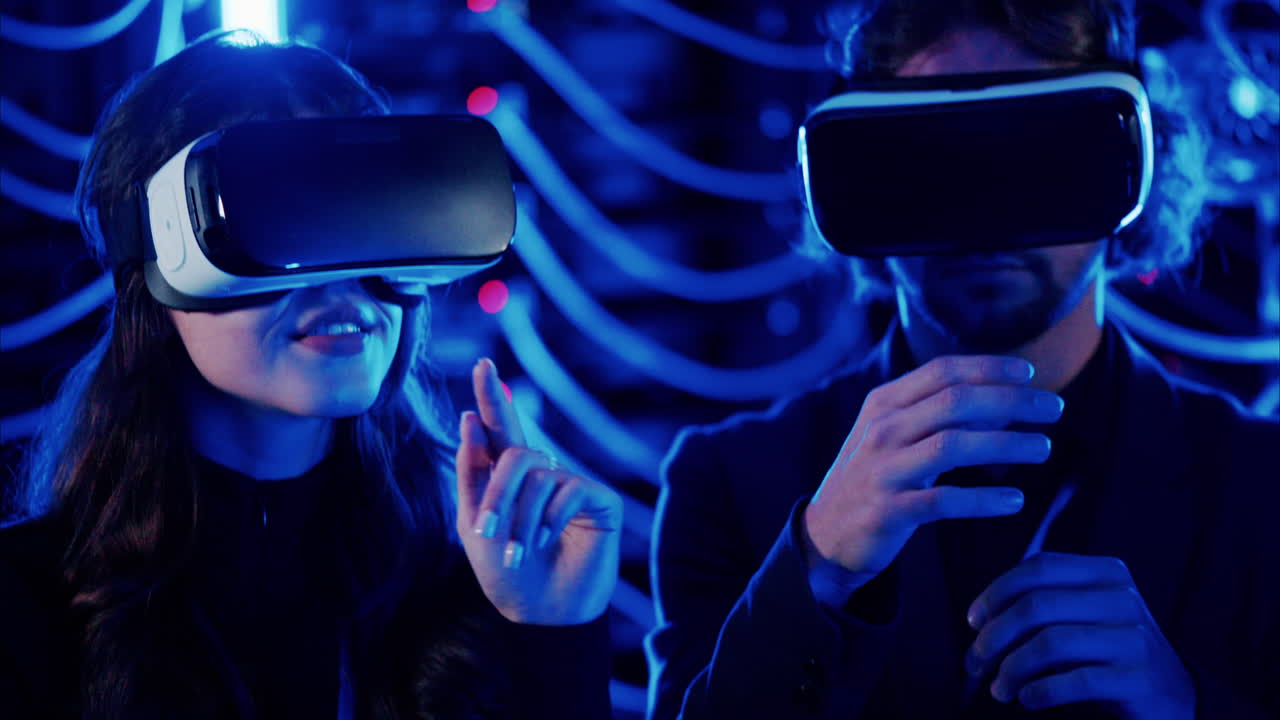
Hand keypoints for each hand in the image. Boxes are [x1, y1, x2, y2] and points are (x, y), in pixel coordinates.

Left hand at [455, 358, 622, 624]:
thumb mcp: (474, 523)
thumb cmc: (506, 573)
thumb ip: (472, 473)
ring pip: (538, 476)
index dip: (492, 398)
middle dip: (497, 494)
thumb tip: (470, 419)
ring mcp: (573, 484)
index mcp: (509, 477)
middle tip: (486, 532)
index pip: (501, 428)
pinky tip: (549, 541)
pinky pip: (569, 490)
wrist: (541, 612)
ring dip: (521, 520)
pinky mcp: (599, 499)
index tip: (482, 364)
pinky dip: (552, 519)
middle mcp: (543, 473)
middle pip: (516, 454)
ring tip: (520, 554)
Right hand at [802, 355, 1061, 590]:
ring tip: (1043, 448)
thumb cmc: (872, 479)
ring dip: (1005, 444)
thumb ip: (938, 415)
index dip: (989, 368)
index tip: (1030, 374)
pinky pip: (943, 501)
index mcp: (884, 404)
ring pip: (952, 446)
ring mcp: (882, 470)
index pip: (942, 371)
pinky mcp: (887, 510)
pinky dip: (983, 499)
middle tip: (1054, 408)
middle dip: (1011, 401)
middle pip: (955, 402)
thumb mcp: (894, 436)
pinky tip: (1014, 500)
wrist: (824, 535)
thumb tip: (1004, 402)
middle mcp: (882, 430)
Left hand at [965, 552, 1195, 717]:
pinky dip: (1039, 691)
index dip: (996, 593)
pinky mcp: (1138, 678)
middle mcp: (1122, 599)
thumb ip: (1042, 606)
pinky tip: (1028, 698)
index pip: (1038, 568)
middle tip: (975, 663)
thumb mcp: (1083, 617)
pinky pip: (1073, 681)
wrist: (1174, 696)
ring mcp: (1133, 638)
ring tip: (1000, 688)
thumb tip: (980, 621)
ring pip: (1049, 644)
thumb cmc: (1110, 654)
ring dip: (1012, 669)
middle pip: (1036, 606)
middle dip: (994, 637)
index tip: (973, 621)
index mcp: (1105, 573)